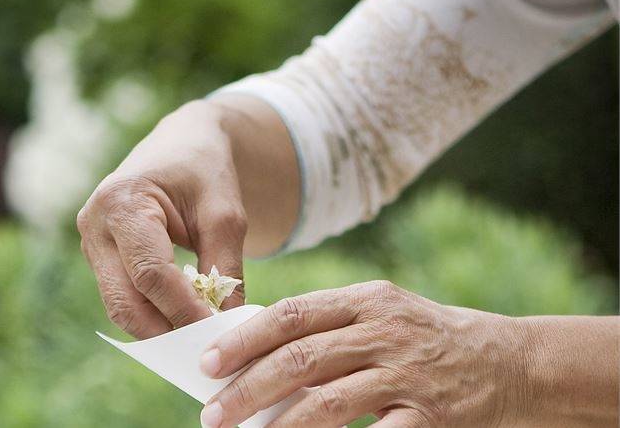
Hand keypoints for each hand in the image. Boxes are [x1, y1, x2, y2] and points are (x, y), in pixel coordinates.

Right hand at [77, 101, 247, 337]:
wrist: (184, 145)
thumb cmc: (206, 172)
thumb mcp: (226, 215)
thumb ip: (224, 269)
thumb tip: (227, 326)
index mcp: (123, 201)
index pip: (150, 272)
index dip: (184, 310)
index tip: (218, 334)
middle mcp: (95, 223)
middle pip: (125, 300)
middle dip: (167, 330)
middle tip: (207, 349)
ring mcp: (91, 241)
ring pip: (120, 306)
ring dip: (158, 329)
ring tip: (199, 341)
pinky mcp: (99, 255)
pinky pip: (123, 296)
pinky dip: (152, 315)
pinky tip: (183, 323)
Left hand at [199, 281, 526, 426]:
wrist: (508, 360)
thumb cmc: (426, 336)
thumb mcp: (382, 314)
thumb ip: (330, 328)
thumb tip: (260, 355)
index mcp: (366, 299)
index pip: (292, 314)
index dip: (245, 339)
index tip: (207, 362)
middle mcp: (384, 330)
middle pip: (301, 359)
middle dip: (247, 388)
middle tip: (212, 413)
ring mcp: (409, 373)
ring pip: (329, 402)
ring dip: (279, 426)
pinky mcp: (431, 415)